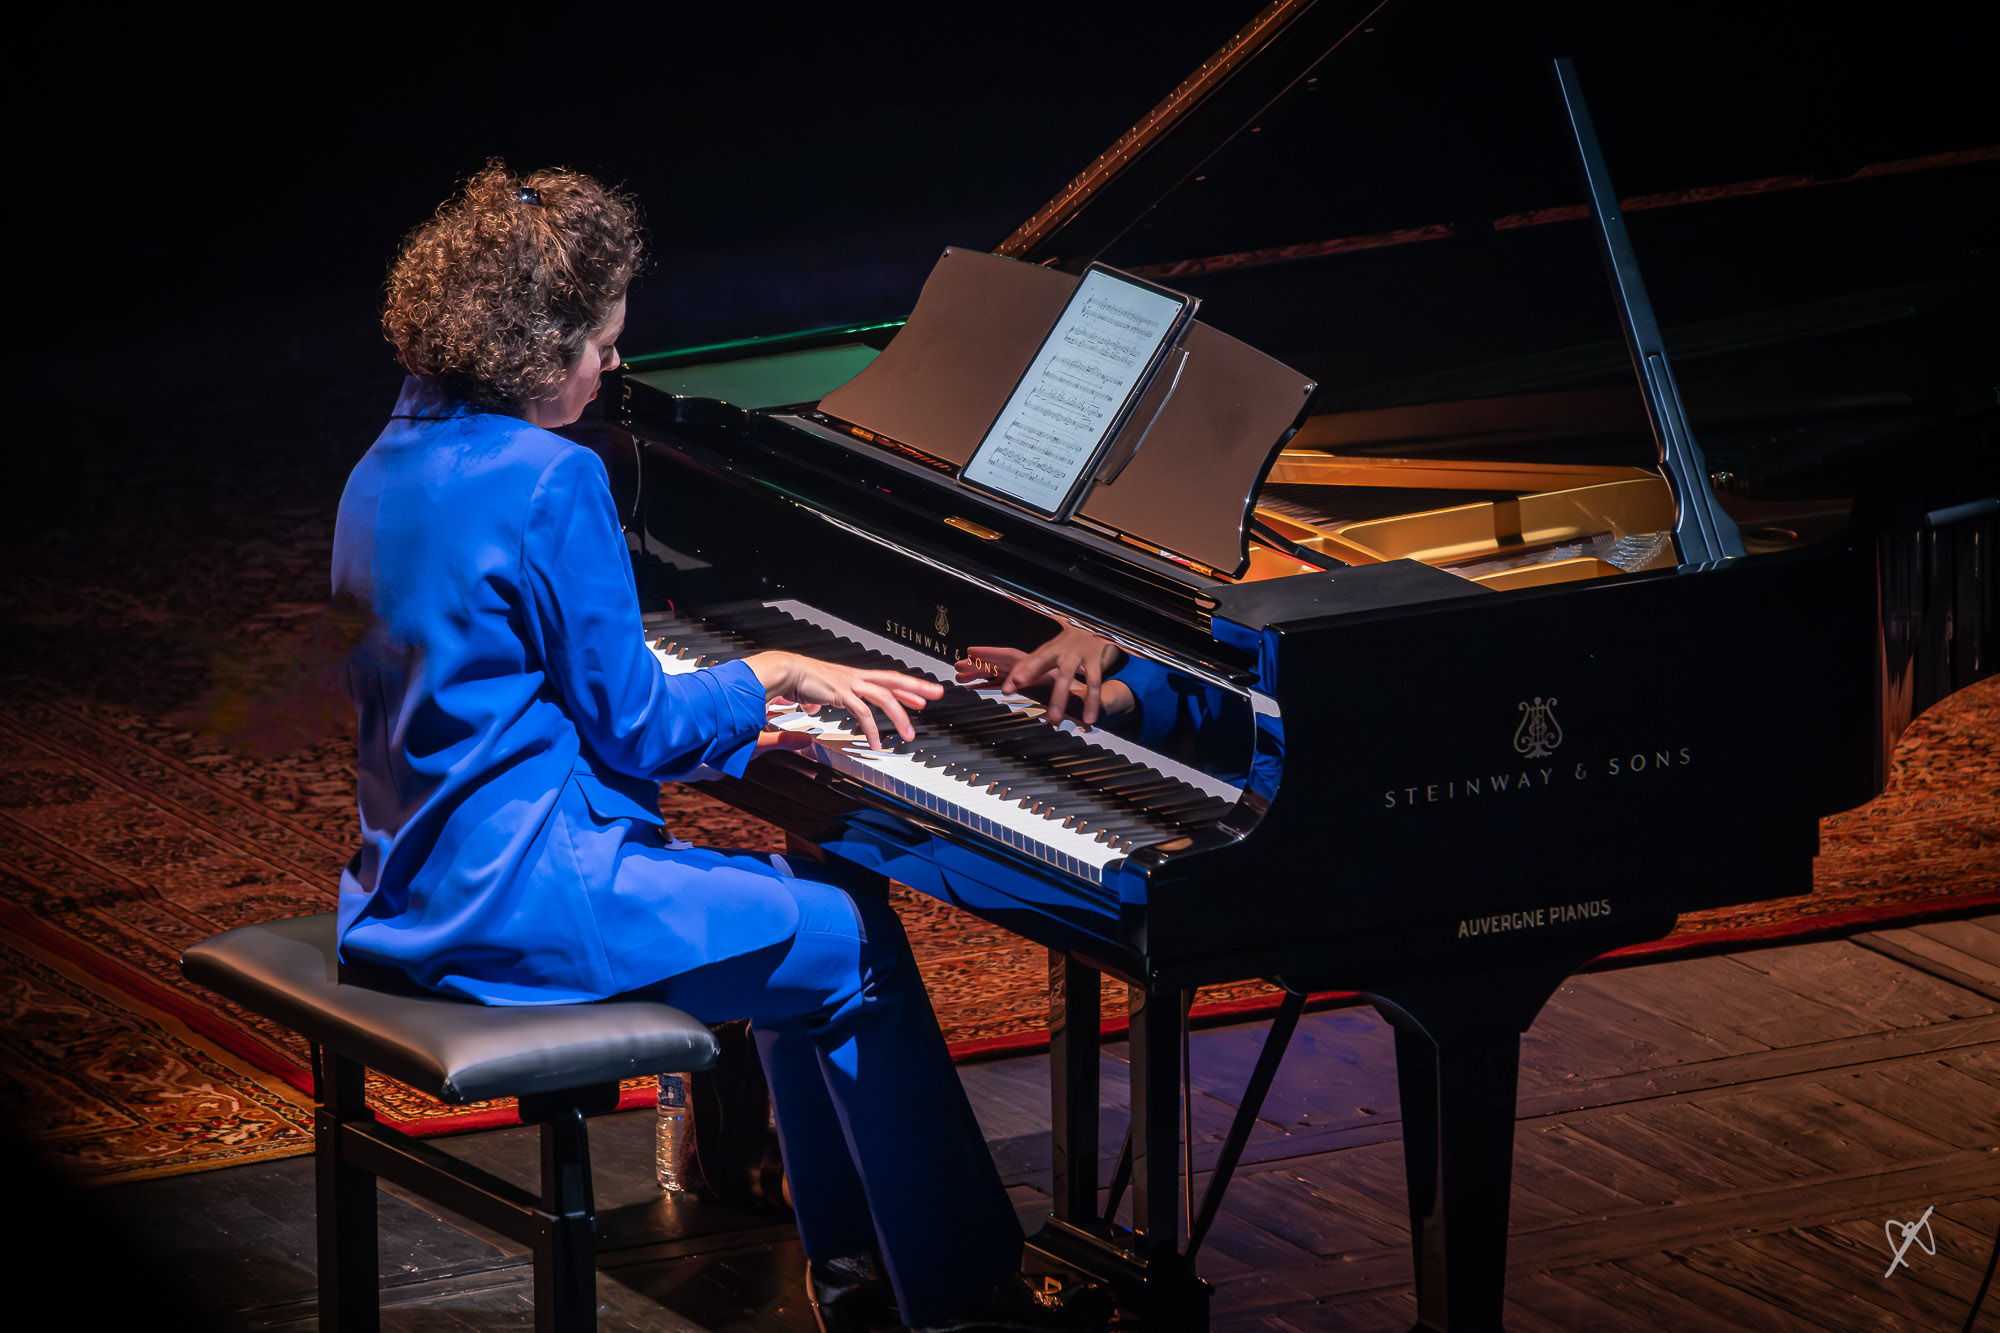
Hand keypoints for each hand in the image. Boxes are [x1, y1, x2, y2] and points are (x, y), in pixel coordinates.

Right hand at [743, 652, 942, 749]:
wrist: (784, 670)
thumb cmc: (797, 680)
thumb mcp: (815, 693)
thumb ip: (819, 702)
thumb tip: (813, 710)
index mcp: (854, 676)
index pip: (887, 680)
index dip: (907, 688)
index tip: (923, 696)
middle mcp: (856, 677)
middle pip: (894, 680)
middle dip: (917, 687)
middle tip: (938, 693)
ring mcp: (850, 683)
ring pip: (884, 697)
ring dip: (900, 716)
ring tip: (910, 735)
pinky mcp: (840, 693)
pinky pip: (862, 713)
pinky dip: (872, 730)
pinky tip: (877, 744)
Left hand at [956, 623, 1123, 726]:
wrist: (1098, 631)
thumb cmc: (1068, 645)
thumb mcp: (1049, 653)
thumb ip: (1030, 667)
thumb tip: (1006, 681)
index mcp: (1046, 650)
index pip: (1026, 660)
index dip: (1014, 672)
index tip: (1005, 688)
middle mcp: (1059, 651)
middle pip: (1041, 661)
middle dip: (1027, 673)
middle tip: (1012, 687)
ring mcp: (1077, 654)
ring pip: (1066, 675)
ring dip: (1059, 697)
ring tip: (1053, 719)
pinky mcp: (1096, 660)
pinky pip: (1093, 682)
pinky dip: (1092, 700)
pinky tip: (1088, 718)